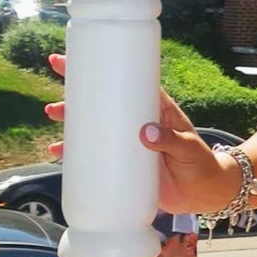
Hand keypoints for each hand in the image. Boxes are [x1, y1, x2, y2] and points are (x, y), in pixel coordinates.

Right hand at [45, 53, 235, 213]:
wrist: (203, 193)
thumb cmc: (201, 163)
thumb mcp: (189, 147)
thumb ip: (170, 140)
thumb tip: (145, 132)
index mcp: (155, 108)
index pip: (128, 82)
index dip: (103, 70)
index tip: (78, 63)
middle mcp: (137, 122)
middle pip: (104, 103)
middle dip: (76, 97)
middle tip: (55, 101)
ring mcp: (128, 143)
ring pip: (95, 127)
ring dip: (71, 123)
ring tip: (53, 118)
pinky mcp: (122, 164)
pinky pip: (94, 155)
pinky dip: (75, 152)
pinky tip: (59, 151)